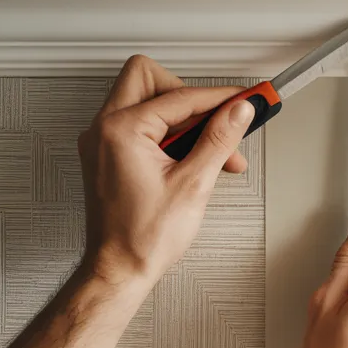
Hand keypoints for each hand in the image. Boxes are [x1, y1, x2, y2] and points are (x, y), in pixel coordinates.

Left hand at [78, 55, 253, 289]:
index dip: (219, 98)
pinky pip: (139, 126)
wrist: (119, 269)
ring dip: (181, 118)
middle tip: (216, 116)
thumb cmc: (143, 238)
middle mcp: (104, 129)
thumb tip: (238, 111)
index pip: (180, 97)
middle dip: (188, 95)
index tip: (245, 100)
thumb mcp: (194, 183)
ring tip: (211, 149)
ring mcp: (102, 141)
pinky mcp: (107, 154)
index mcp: (121, 130)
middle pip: (148, 79)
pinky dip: (167, 134)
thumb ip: (219, 139)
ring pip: (144, 101)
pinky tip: (191, 158)